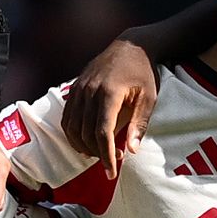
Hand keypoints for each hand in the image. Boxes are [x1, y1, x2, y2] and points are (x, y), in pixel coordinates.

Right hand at [61, 31, 160, 161]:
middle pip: (86, 133)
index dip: (106, 156)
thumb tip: (133, 150)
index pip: (102, 133)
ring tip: (98, 154)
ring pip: (72, 127)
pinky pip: (67, 117)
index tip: (112, 171)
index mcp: (109, 93)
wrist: (130, 46)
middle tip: (113, 160)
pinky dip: (73, 134)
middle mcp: (90, 91)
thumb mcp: (149, 97)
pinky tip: (84, 142)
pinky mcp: (74, 89)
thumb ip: (140, 124)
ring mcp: (79, 89)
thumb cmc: (143, 72)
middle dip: (98, 153)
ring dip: (83, 146)